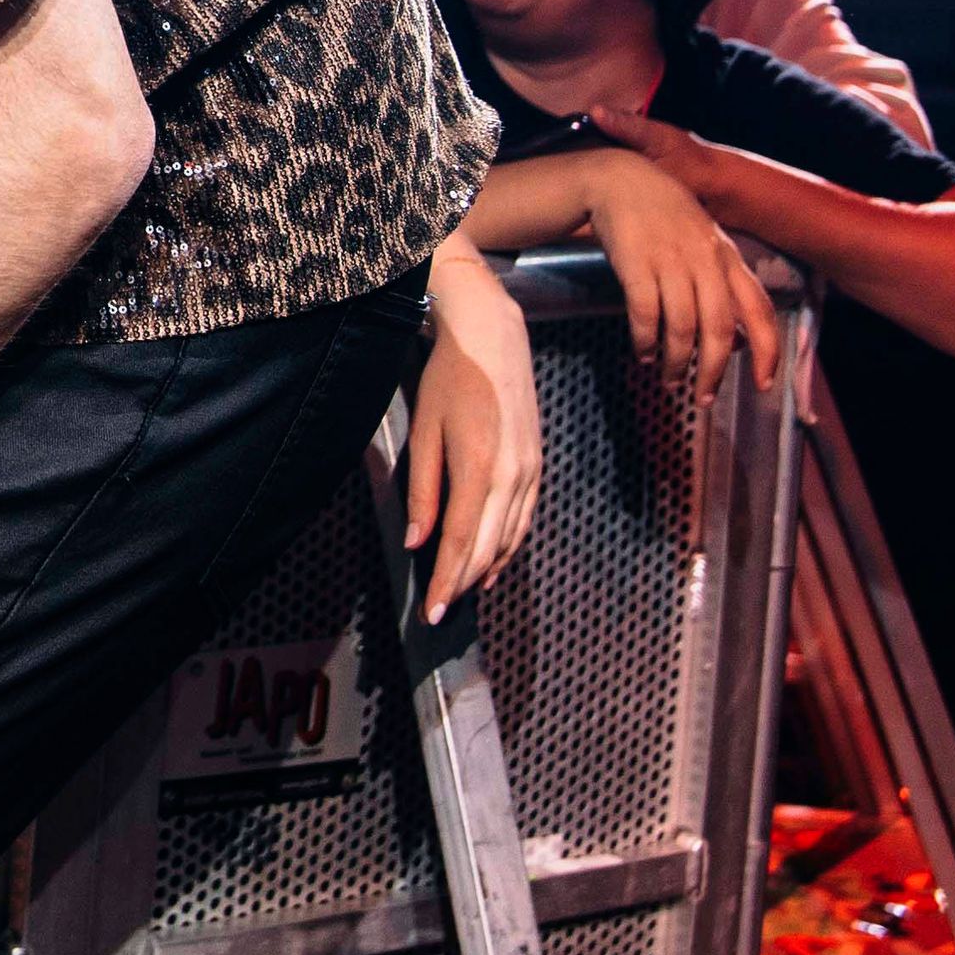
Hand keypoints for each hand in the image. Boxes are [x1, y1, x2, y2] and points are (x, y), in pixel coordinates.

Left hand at [406, 244, 540, 618]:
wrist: (495, 340)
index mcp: (480, 469)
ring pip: (511, 538)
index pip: (462, 542)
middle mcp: (513, 477)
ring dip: (487, 569)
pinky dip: (509, 545)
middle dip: (463, 584)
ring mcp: (531, 472)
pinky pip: (525, 518)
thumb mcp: (424, 433)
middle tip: (441, 614)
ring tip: (462, 593)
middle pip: (488, 548)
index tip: (432, 612)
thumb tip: (416, 540)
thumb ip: (423, 491)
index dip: (447, 581)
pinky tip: (494, 559)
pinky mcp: (538, 465)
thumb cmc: (449, 381)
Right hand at [564, 143, 783, 391]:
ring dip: (677, 361)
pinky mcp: (636, 263)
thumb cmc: (663, 213)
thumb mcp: (703, 241)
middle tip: (702, 397)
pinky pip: (645, 313)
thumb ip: (720, 282)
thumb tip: (732, 336)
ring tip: (669, 379)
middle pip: (720, 329)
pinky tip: (642, 352)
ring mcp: (671, 262)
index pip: (760, 311)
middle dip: (713, 370)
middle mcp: (706, 262)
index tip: (763, 384)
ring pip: (682, 327)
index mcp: (728, 258)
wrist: (620, 179)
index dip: (766, 352)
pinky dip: (645, 339)